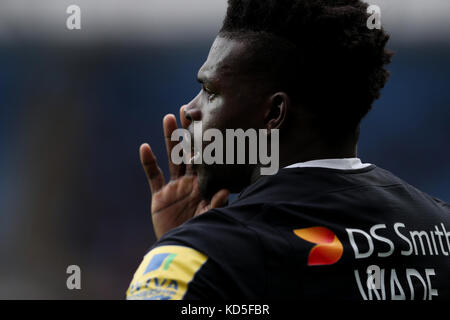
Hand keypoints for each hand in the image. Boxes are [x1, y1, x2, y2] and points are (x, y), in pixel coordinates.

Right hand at [140, 106, 228, 239]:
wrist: (182, 249)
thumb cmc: (201, 233)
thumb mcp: (210, 219)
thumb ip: (216, 205)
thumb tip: (226, 191)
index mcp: (203, 185)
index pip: (205, 159)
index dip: (205, 142)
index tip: (208, 123)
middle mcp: (189, 182)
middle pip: (188, 152)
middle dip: (187, 132)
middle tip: (186, 110)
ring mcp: (174, 187)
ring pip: (171, 157)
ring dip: (169, 139)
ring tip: (168, 118)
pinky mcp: (159, 196)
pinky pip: (153, 176)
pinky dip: (149, 163)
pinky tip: (145, 147)